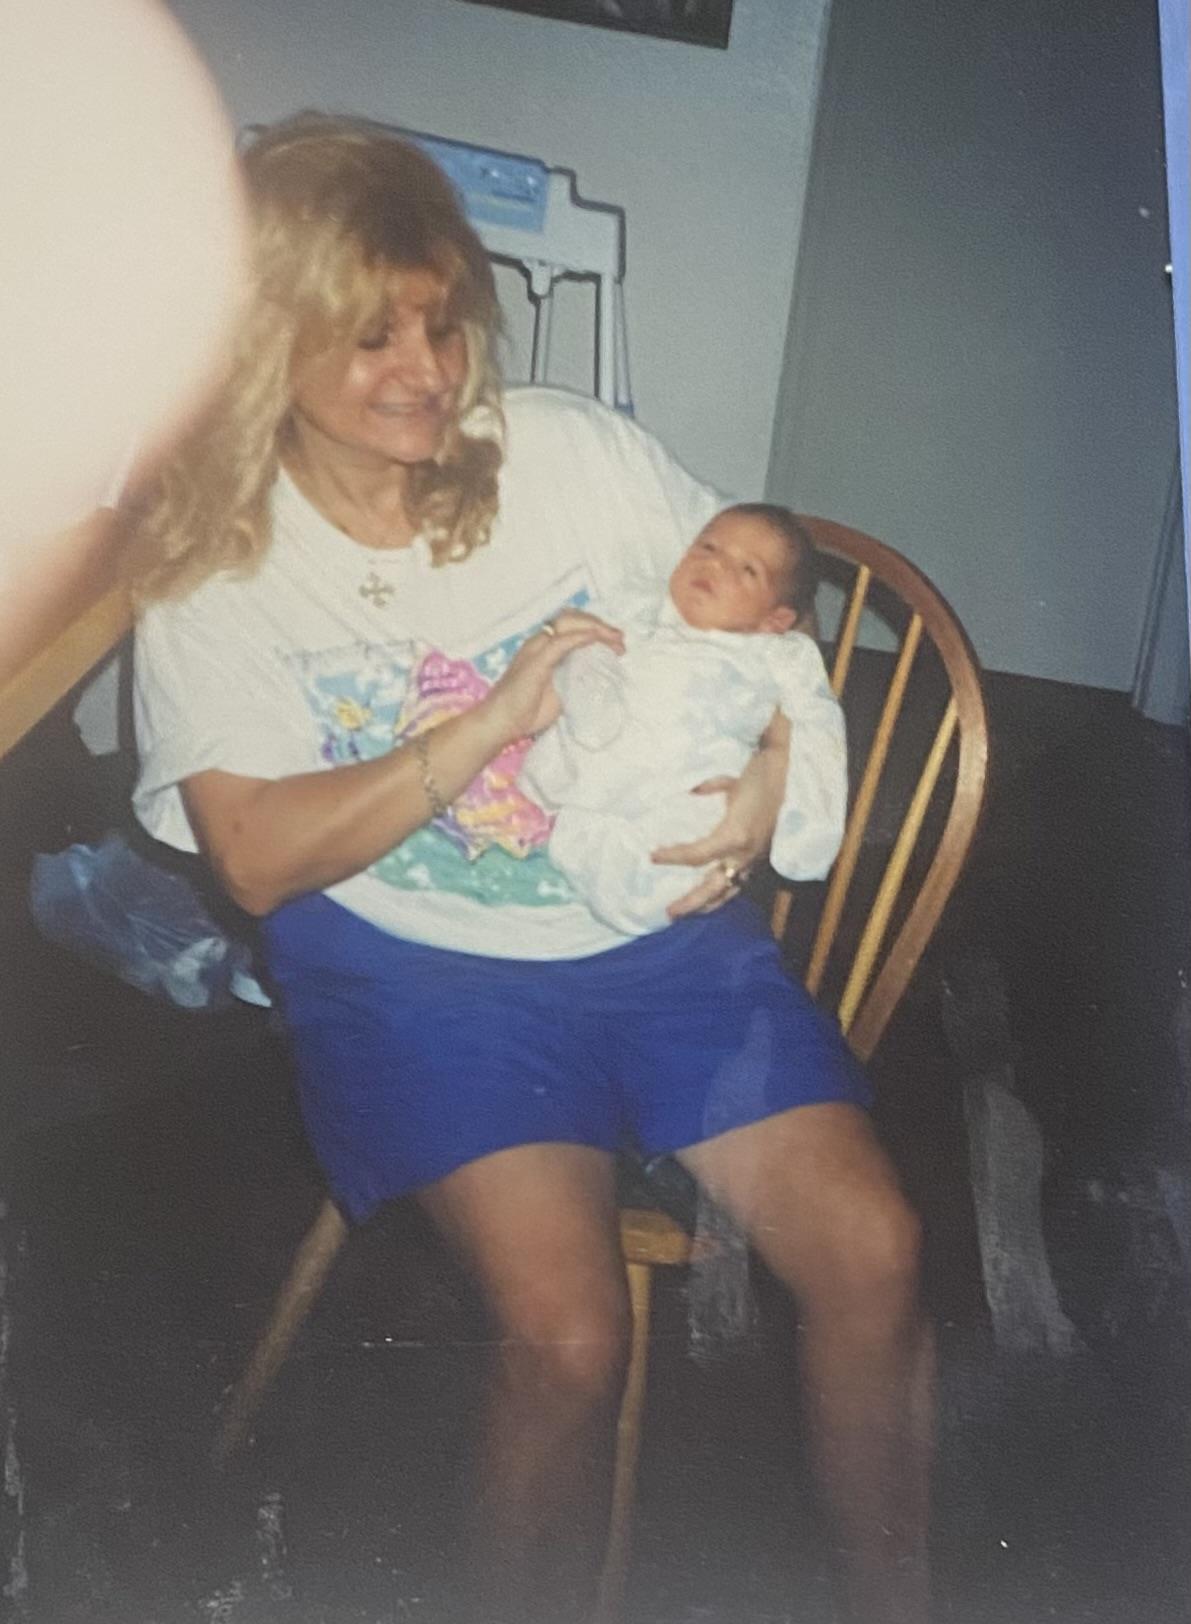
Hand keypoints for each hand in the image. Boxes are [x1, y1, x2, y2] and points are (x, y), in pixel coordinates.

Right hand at [481, 611, 623, 743]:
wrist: (500, 721)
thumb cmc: (526, 711)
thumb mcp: (559, 692)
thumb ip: (574, 680)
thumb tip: (598, 677)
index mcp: (543, 647)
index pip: (571, 626)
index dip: (594, 628)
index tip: (616, 641)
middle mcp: (539, 642)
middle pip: (572, 619)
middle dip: (599, 624)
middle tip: (620, 638)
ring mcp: (536, 648)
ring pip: (569, 624)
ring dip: (595, 628)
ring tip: (615, 639)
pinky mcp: (536, 660)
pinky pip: (562, 642)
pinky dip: (581, 637)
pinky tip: (596, 639)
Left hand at [652, 734, 787, 919]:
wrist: (785, 778)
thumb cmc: (756, 778)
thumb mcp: (727, 783)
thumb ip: (706, 789)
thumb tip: (689, 794)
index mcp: (735, 835)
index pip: (697, 855)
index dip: (673, 857)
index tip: (653, 857)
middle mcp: (744, 853)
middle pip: (714, 887)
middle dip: (692, 902)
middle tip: (669, 912)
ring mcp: (753, 859)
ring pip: (729, 891)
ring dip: (708, 904)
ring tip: (688, 913)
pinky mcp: (758, 859)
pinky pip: (739, 883)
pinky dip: (723, 893)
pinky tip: (710, 898)